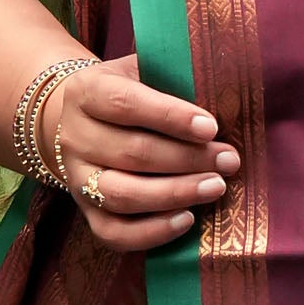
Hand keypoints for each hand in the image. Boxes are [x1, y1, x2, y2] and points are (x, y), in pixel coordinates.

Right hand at [39, 50, 238, 255]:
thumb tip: (223, 92)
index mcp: (86, 92)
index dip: (170, 117)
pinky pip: (114, 233)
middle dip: (187, 159)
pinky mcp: (86, 212)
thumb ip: (173, 77)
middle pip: (131, 153)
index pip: (125, 104)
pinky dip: (152, 232)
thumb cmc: (131, 93)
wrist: (87, 121)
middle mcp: (75, 136)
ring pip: (122, 194)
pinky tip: (187, 219)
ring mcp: (76, 178)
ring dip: (175, 194)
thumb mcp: (143, 71)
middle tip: (228, 160)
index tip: (211, 128)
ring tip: (216, 187)